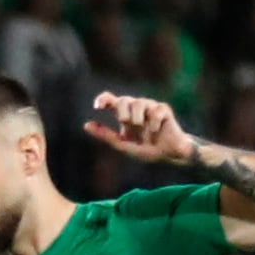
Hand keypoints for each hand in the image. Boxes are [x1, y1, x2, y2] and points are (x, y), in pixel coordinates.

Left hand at [82, 91, 198, 164]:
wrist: (169, 154)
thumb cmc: (146, 149)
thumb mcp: (123, 144)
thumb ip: (106, 135)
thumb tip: (86, 125)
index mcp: (124, 115)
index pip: (111, 100)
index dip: (103, 99)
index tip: (98, 106)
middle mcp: (136, 107)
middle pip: (123, 99)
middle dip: (123, 112)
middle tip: (127, 123)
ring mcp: (150, 106)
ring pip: (138, 103)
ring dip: (138, 119)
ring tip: (145, 130)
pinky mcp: (163, 108)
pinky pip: (154, 111)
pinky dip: (154, 125)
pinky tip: (157, 131)